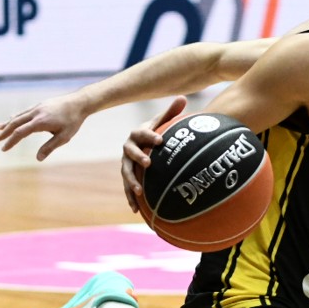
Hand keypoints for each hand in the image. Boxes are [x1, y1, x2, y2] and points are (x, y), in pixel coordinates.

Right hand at [0, 93, 87, 159]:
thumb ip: (50, 147)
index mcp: (40, 122)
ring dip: (8, 123)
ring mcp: (37, 107)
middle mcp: (36, 113)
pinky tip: (13, 119)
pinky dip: (17, 116)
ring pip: (19, 116)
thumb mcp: (64, 137)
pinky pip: (25, 112)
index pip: (20, 133)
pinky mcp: (40, 105)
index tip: (3, 149)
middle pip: (15, 123)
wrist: (80, 102)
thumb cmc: (73, 121)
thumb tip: (38, 159)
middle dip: (5, 132)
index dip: (10, 141)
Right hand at [122, 96, 185, 210]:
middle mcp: (128, 148)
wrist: (145, 145)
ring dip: (131, 182)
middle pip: (130, 153)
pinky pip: (127, 188)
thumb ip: (171, 112)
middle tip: (149, 163)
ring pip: (126, 172)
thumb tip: (183, 97)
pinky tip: (136, 210)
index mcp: (138, 134)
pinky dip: (131, 198)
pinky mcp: (128, 176)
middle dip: (139, 158)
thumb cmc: (157, 133)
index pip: (142, 133)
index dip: (150, 136)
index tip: (161, 140)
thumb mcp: (163, 122)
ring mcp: (126, 163)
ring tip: (139, 191)